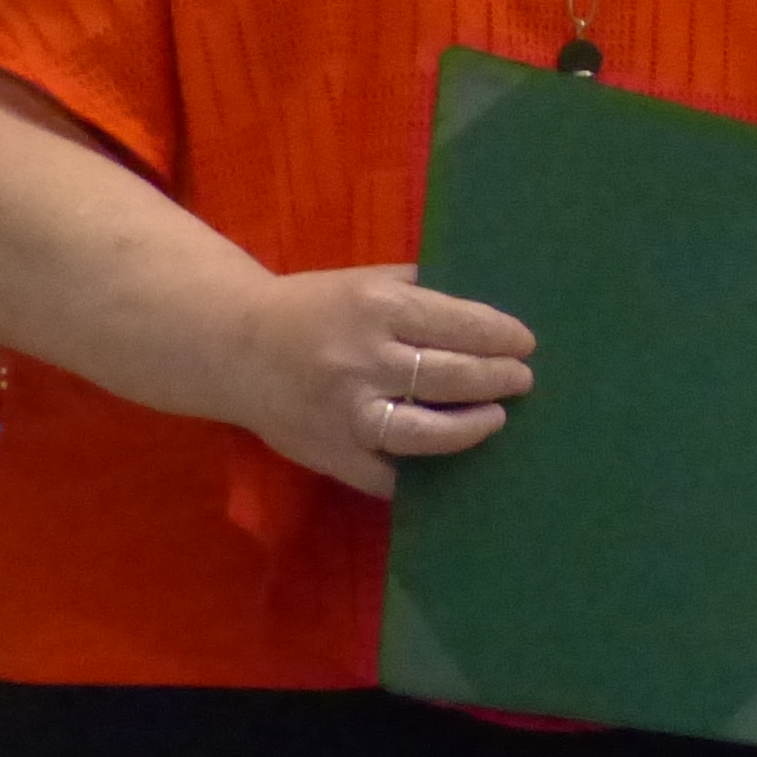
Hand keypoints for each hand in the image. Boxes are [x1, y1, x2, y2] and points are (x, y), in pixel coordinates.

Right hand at [227, 264, 534, 497]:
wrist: (231, 347)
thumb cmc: (312, 309)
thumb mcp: (366, 282)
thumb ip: (422, 289)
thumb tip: (489, 310)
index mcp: (376, 308)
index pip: (458, 324)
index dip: (501, 336)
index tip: (525, 344)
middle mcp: (362, 360)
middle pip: (450, 376)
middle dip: (498, 378)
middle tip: (521, 380)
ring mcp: (345, 411)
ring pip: (425, 431)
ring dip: (471, 427)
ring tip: (496, 418)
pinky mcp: (330, 452)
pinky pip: (387, 474)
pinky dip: (420, 474)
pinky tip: (446, 464)